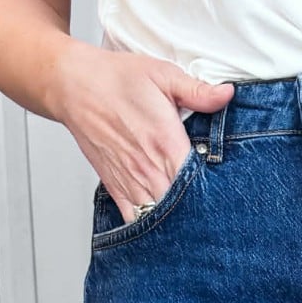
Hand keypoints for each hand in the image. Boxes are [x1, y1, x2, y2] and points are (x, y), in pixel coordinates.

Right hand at [52, 39, 233, 223]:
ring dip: (175, 222)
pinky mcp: (116, 188)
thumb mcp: (163, 75)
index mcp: (167, 144)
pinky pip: (134, 220)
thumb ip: (197, 91)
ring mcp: (132, 182)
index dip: (214, 193)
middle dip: (198, 212)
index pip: (199, 183)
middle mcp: (150, 169)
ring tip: (190, 223)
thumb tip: (227, 95)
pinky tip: (161, 226)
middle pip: (183, 207)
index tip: (224, 194)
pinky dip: (148, 227)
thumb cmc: (117, 79)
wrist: (74, 86)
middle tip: (212, 214)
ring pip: (160, 219)